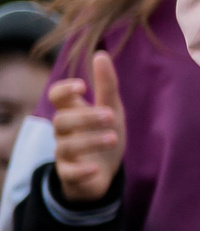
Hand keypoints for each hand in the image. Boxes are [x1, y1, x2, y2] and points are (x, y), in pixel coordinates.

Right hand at [48, 53, 123, 204]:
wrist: (104, 173)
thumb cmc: (104, 133)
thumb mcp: (112, 109)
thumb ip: (107, 86)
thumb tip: (101, 55)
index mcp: (72, 112)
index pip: (56, 96)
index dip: (64, 89)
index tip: (83, 86)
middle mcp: (64, 132)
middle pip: (61, 121)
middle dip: (85, 117)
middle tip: (111, 115)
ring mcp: (65, 154)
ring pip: (65, 146)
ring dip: (89, 141)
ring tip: (113, 137)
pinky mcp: (71, 176)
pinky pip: (69, 173)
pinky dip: (82, 170)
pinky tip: (96, 167)